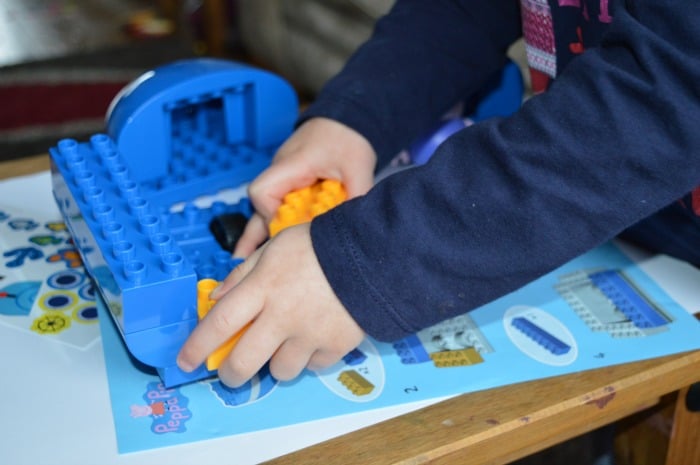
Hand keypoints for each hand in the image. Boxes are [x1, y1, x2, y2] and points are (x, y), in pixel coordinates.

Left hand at [177, 223, 365, 386]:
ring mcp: (310, 335)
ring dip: (276, 363)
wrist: (373, 254)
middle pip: (244, 363)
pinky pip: (313, 366)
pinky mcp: (336, 347)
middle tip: (230, 371)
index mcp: (263, 287)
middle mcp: (282, 316)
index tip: (184, 362)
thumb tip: (217, 298)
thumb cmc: (319, 245)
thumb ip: (244, 274)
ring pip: (280, 372)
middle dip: (230, 373)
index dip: (197, 347)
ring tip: (285, 345)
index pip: (219, 323)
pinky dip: (309, 358)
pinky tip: (313, 339)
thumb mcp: (275, 247)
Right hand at [233, 117, 375, 256]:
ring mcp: (282, 177)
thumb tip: (354, 229)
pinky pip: (274, 206)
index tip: (290, 230)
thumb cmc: (348, 139)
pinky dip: (271, 225)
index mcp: (292, 164)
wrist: (349, 120)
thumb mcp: (359, 170)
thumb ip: (356, 198)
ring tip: (242, 263)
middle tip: (242, 263)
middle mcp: (280, 171)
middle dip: (254, 234)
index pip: (262, 191)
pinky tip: (265, 247)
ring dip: (257, 233)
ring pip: (262, 208)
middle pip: (257, 205)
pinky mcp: (289, 183)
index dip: (271, 215)